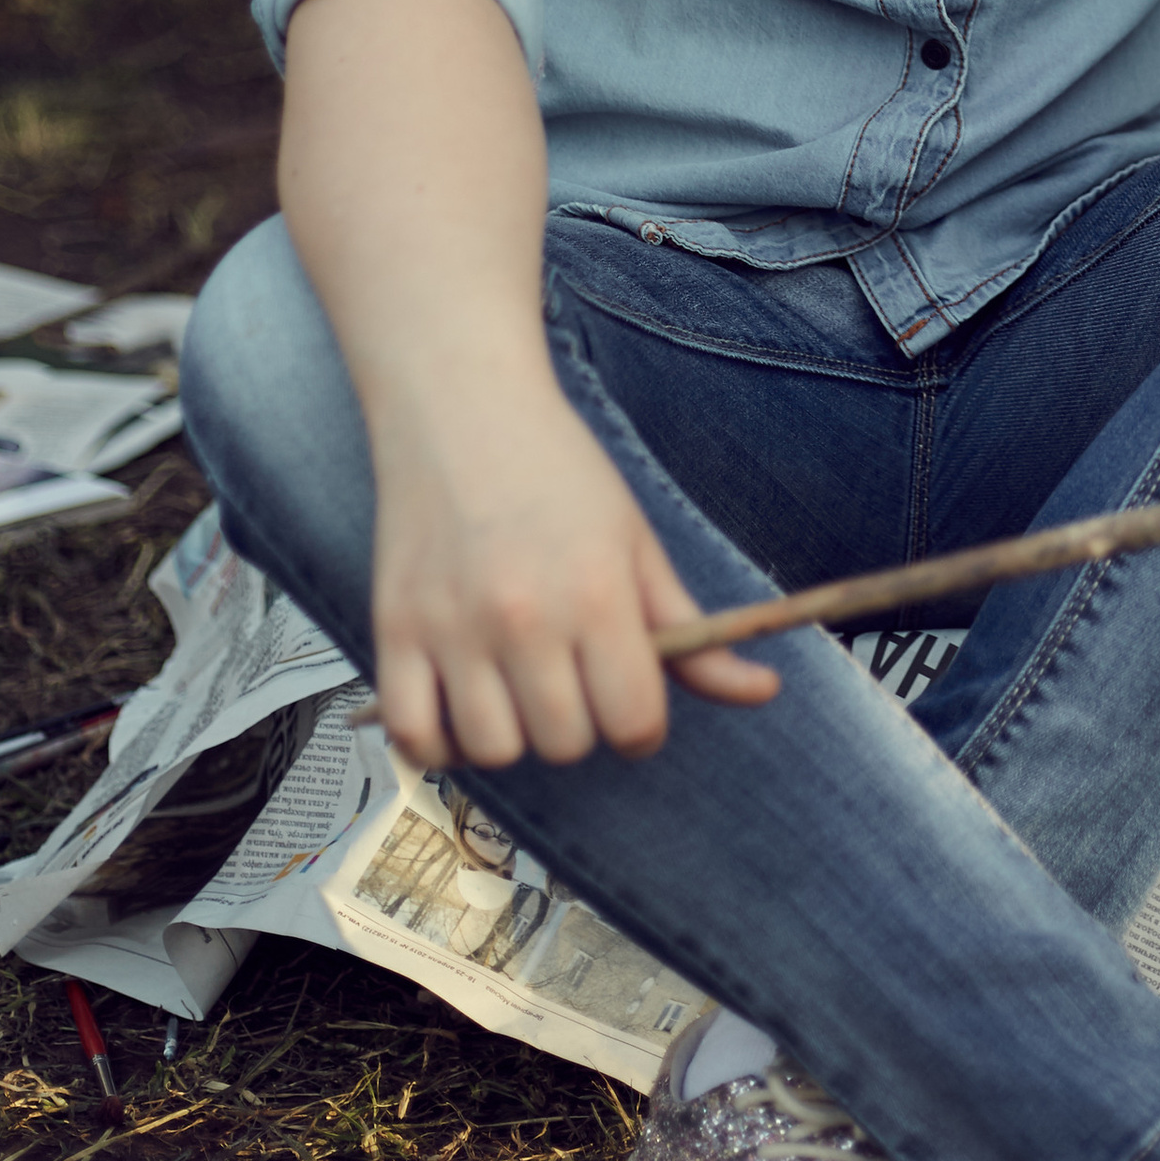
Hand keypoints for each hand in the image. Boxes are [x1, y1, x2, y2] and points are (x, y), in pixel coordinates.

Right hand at [367, 382, 779, 769]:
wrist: (462, 409)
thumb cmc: (559, 473)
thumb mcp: (637, 543)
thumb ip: (693, 632)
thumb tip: (765, 692)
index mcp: (597, 593)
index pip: (634, 723)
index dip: (641, 727)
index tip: (628, 701)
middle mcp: (525, 618)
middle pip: (567, 743)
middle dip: (581, 723)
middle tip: (571, 677)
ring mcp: (453, 628)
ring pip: (495, 751)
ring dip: (514, 733)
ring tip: (516, 685)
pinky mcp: (394, 631)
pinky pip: (413, 737)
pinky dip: (439, 742)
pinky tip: (461, 705)